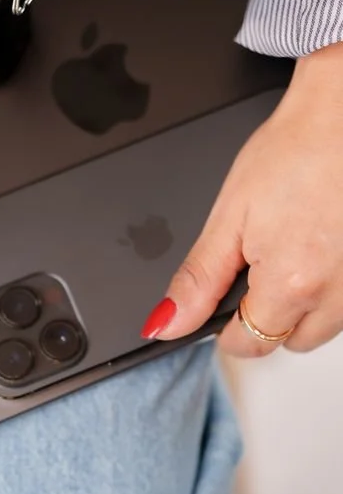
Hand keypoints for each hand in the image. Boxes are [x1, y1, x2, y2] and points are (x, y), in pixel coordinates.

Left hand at [141, 40, 342, 357]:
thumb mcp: (229, 216)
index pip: (249, 343)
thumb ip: (198, 279)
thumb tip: (167, 323)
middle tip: (262, 264)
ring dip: (304, 304)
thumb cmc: (296, 150)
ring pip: (325, 325)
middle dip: (268, 316)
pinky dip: (334, 286)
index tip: (224, 303)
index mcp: (292, 284)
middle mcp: (337, 294)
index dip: (227, 327)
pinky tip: (324, 246)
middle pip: (290, 341)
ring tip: (297, 247)